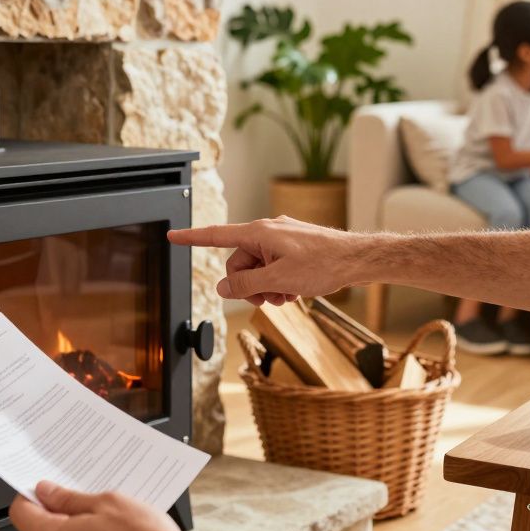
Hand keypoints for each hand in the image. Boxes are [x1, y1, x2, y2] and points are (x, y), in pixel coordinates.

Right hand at [168, 217, 367, 303]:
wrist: (356, 260)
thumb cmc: (323, 264)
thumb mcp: (278, 280)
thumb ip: (246, 286)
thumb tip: (223, 289)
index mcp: (259, 233)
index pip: (217, 235)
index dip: (192, 238)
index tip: (173, 236)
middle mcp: (267, 232)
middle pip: (239, 263)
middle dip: (249, 285)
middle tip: (268, 299)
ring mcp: (281, 240)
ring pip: (257, 269)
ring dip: (266, 287)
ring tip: (286, 296)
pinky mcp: (293, 248)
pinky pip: (274, 267)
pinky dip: (279, 282)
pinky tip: (294, 291)